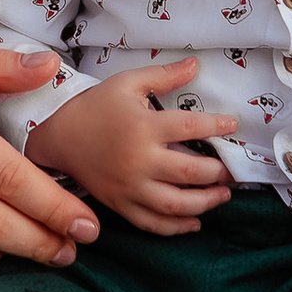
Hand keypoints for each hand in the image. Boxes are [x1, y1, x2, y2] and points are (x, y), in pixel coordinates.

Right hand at [30, 61, 235, 237]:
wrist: (58, 136)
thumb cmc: (96, 107)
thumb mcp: (127, 83)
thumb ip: (163, 76)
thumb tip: (195, 64)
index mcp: (143, 127)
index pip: (191, 127)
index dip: (217, 126)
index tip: (233, 126)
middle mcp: (138, 160)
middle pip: (191, 172)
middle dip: (219, 173)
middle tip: (232, 169)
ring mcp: (129, 187)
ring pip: (176, 204)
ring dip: (206, 203)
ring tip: (223, 195)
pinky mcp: (120, 205)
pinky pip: (153, 223)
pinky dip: (177, 227)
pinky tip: (195, 221)